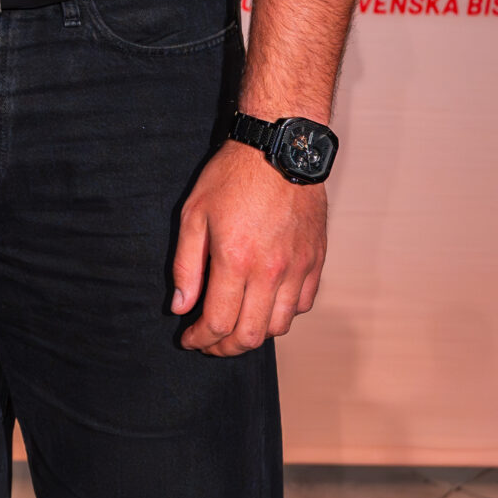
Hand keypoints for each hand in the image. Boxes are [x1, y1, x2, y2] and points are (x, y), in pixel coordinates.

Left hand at [171, 141, 326, 354]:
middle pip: (250, 336)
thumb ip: (185, 266)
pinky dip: (282, 315)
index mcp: (235, 260)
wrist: (279, 148)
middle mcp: (270, 271)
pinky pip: (302, 306)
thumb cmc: (232, 177)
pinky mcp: (316, 261)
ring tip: (235, 325)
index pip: (217, 323)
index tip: (189, 339)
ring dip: (254, 335)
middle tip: (208, 342)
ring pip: (278, 327)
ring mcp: (298, 268)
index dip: (199, 340)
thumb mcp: (194, 214)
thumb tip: (181, 306)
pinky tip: (264, 304)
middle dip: (224, 348)